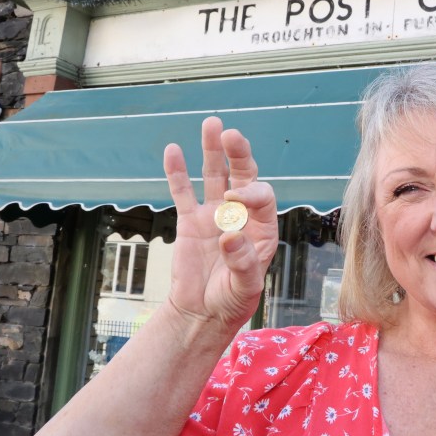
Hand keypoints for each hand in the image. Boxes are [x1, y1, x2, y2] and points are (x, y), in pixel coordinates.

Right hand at [162, 117, 278, 334]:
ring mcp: (214, 215)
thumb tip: (230, 234)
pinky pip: (183, 192)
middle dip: (239, 155)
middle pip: (243, 176)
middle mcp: (241, 215)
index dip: (249, 192)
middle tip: (230, 135)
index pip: (261, 198)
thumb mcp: (244, 287)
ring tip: (212, 124)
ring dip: (213, 151)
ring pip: (215, 176)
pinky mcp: (190, 221)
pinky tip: (174, 149)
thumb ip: (242, 262)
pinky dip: (178, 172)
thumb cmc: (232, 301)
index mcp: (262, 228)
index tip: (232, 199)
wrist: (203, 312)